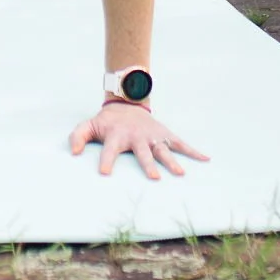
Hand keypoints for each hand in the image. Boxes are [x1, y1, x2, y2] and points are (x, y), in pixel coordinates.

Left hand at [69, 100, 207, 180]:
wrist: (126, 102)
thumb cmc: (107, 122)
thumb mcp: (89, 125)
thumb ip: (78, 136)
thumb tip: (73, 152)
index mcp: (117, 136)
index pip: (110, 150)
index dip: (107, 160)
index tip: (105, 173)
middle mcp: (136, 137)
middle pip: (143, 153)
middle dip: (148, 165)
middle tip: (154, 178)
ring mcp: (152, 136)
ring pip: (163, 150)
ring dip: (171, 161)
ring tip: (180, 173)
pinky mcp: (164, 134)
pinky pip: (180, 143)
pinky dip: (193, 151)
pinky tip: (205, 159)